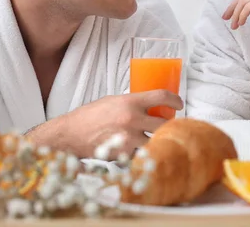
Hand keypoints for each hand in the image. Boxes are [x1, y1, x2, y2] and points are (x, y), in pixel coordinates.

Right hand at [26, 90, 182, 158]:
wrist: (70, 134)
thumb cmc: (89, 116)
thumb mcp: (113, 101)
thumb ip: (132, 103)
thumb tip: (150, 105)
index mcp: (130, 101)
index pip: (161, 96)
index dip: (175, 99)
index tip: (179, 104)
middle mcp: (132, 119)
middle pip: (165, 122)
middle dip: (171, 124)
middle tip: (170, 125)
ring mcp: (129, 138)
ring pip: (156, 140)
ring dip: (158, 140)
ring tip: (156, 138)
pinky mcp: (124, 154)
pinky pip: (142, 153)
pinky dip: (144, 152)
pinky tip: (140, 149)